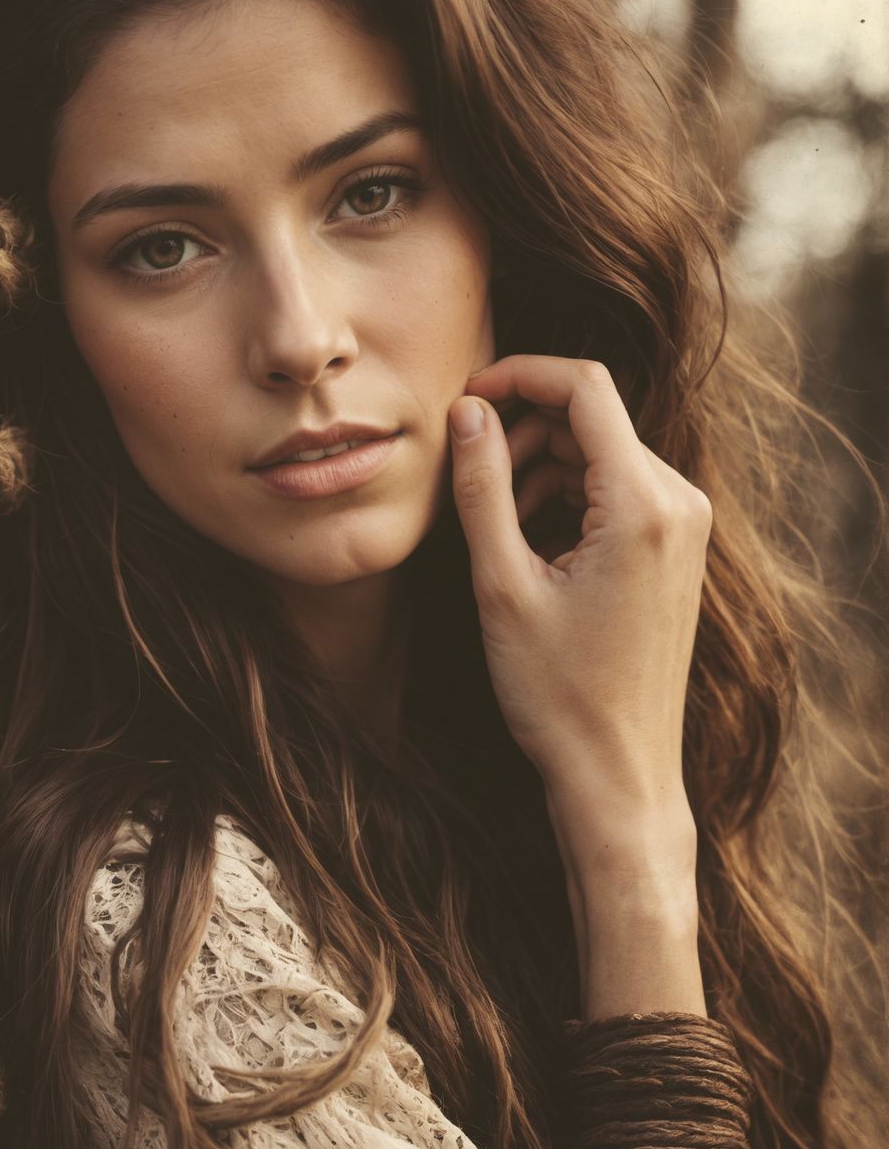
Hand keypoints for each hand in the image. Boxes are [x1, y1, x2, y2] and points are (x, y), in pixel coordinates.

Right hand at [447, 356, 710, 892]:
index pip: (585, 388)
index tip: (464, 398)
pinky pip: (616, 491)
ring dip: (539, 469)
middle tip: (467, 479)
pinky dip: (565, 498)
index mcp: (642, 504)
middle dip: (522, 431)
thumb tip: (466, 412)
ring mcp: (684, 527)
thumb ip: (482, 487)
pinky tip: (528, 549)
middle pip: (592, 419)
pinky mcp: (676, 550)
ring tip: (494, 529)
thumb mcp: (500, 584)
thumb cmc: (556, 690)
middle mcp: (678, 503)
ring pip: (600, 454)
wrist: (617, 772)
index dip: (518, 376)